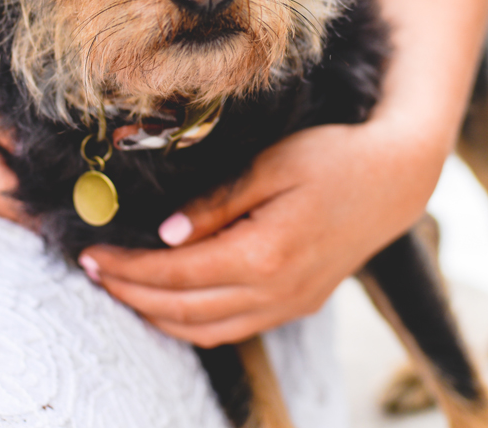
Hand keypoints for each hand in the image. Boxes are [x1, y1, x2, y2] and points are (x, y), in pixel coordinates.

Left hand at [77, 115, 447, 346]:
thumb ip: (217, 202)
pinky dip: (192, 323)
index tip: (91, 253)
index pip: (177, 273)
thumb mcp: (273, 164)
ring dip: (157, 314)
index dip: (129, 267)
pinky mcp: (297, 305)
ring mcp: (289, 305)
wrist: (397, 180)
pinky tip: (169, 302)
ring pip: (206, 330)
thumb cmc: (335, 158)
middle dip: (131, 292)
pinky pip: (232, 329)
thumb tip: (166, 233)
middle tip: (92, 270)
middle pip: (184, 309)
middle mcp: (276, 292)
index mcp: (265, 254)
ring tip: (121, 287)